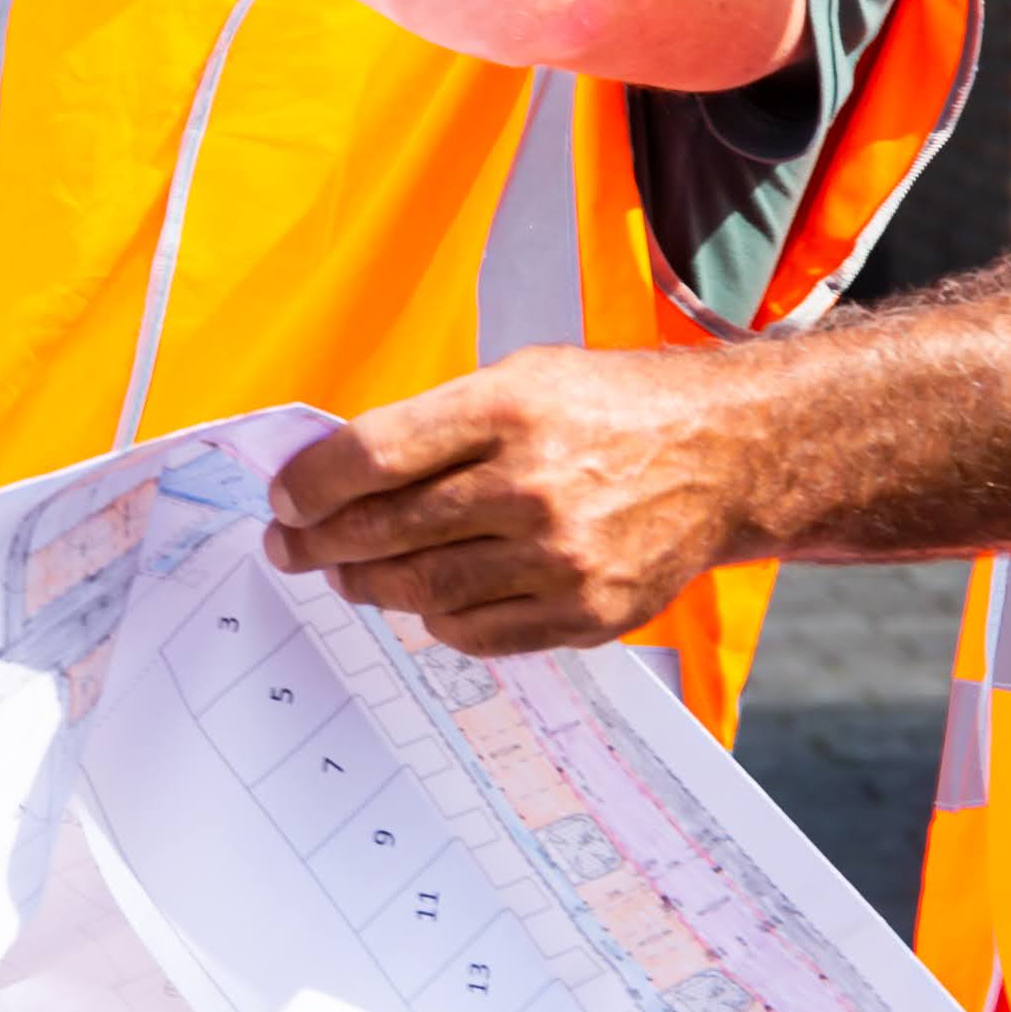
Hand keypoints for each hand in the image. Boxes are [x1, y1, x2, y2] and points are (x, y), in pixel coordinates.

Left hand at [265, 349, 746, 654]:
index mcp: (507, 409)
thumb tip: (339, 476)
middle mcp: (533, 485)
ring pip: (422, 590)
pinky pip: (477, 633)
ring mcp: (562, 558)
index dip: (309, 485)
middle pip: (385, 531)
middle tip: (291, 547)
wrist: (726, 454)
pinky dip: (437, 619)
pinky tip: (424, 599)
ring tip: (346, 575)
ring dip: (367, 586)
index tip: (284, 498)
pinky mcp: (587, 613)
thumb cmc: (612, 408)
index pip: (371, 457)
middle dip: (319, 544)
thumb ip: (437, 425)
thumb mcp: (523, 378)